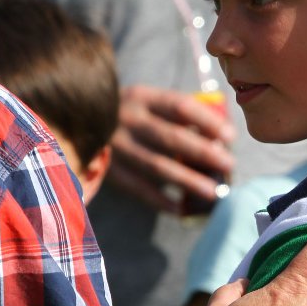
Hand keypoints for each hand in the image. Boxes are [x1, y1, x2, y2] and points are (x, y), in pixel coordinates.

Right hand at [108, 84, 235, 212]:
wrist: (75, 120)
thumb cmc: (130, 113)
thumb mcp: (147, 102)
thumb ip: (178, 114)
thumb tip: (220, 137)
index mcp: (141, 97)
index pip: (179, 106)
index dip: (206, 120)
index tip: (231, 135)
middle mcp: (127, 119)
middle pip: (170, 137)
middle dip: (203, 153)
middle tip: (229, 164)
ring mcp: (115, 146)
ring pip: (156, 166)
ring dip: (187, 180)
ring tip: (213, 192)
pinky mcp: (108, 169)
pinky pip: (137, 187)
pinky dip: (159, 200)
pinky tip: (180, 209)